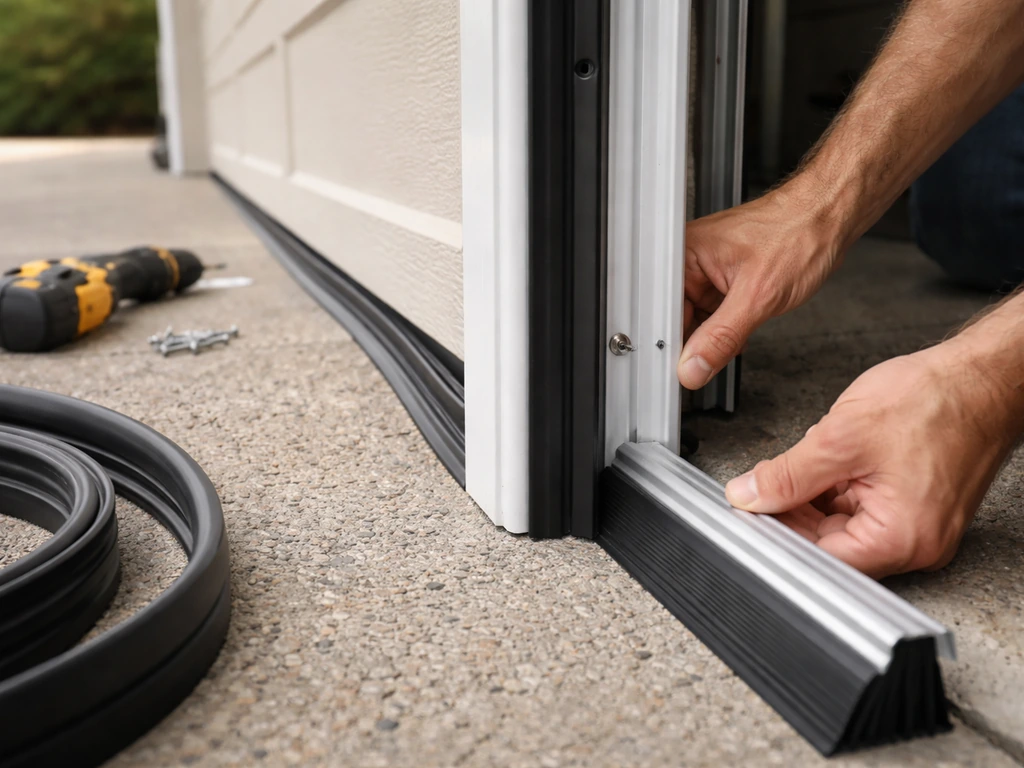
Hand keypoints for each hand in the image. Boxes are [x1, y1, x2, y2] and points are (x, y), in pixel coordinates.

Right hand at [678, 182, 845, 389]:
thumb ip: (721, 338)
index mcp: (684, 253)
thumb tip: (694, 367)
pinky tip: (744, 325)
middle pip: (676, 318)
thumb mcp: (757, 296)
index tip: (685, 365)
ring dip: (716, 335)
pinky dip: (729, 328)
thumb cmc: (798, 233)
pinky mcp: (724, 282)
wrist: (829, 220)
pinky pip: (714, 316)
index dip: (672, 342)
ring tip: (740, 326)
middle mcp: (690, 261)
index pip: (662, 311)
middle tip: (716, 352)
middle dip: (698, 341)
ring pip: (697, 321)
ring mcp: (707, 272)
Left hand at [723, 340, 1022, 578]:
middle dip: (793, 511)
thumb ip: (787, 474)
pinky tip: (834, 455)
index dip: (778, 536)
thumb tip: (748, 495)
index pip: (819, 559)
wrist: (982, 376)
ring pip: (840, 522)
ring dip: (814, 494)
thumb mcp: (840, 438)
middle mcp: (914, 544)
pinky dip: (837, 484)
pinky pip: (861, 507)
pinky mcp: (914, 506)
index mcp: (900, 539)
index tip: (749, 515)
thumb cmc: (936, 402)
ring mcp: (916, 526)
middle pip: (829, 544)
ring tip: (817, 455)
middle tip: (765, 481)